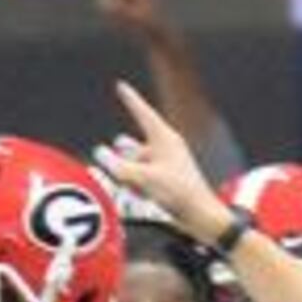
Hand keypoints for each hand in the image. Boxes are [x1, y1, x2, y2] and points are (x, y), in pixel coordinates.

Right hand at [92, 82, 234, 244]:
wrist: (200, 215)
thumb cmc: (178, 193)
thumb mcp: (142, 178)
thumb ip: (117, 165)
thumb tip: (100, 152)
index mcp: (164, 139)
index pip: (143, 113)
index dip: (130, 99)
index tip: (121, 86)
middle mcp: (165, 147)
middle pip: (132, 144)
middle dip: (123, 156)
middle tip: (120, 167)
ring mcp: (166, 162)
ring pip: (135, 160)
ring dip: (128, 172)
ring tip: (130, 184)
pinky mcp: (165, 177)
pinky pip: (141, 174)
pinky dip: (135, 182)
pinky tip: (139, 194)